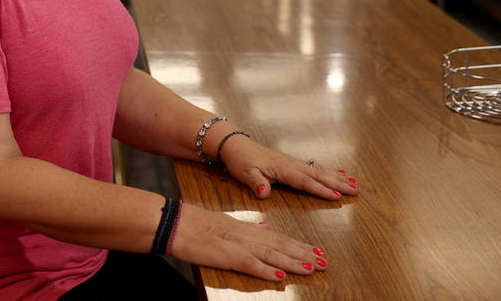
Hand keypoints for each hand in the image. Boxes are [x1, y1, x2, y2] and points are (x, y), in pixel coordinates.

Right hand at [170, 203, 327, 281]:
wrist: (176, 222)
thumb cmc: (197, 224)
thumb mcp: (227, 222)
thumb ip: (249, 227)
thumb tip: (267, 228)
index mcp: (247, 229)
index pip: (278, 238)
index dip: (299, 245)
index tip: (316, 251)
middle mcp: (246, 235)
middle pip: (280, 246)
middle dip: (303, 254)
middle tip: (324, 261)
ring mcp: (237, 244)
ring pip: (271, 254)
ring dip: (292, 262)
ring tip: (312, 268)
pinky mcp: (227, 255)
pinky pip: (250, 264)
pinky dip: (266, 270)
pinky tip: (280, 276)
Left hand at [220, 136, 358, 200]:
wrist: (236, 146)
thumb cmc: (241, 161)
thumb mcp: (244, 173)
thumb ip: (255, 183)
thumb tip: (263, 192)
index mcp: (282, 168)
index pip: (304, 181)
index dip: (320, 189)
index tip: (336, 196)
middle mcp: (291, 164)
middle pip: (318, 175)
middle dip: (338, 183)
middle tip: (356, 191)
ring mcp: (293, 162)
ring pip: (319, 170)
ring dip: (337, 177)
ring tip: (355, 183)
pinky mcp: (292, 162)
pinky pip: (314, 167)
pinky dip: (329, 171)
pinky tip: (339, 173)